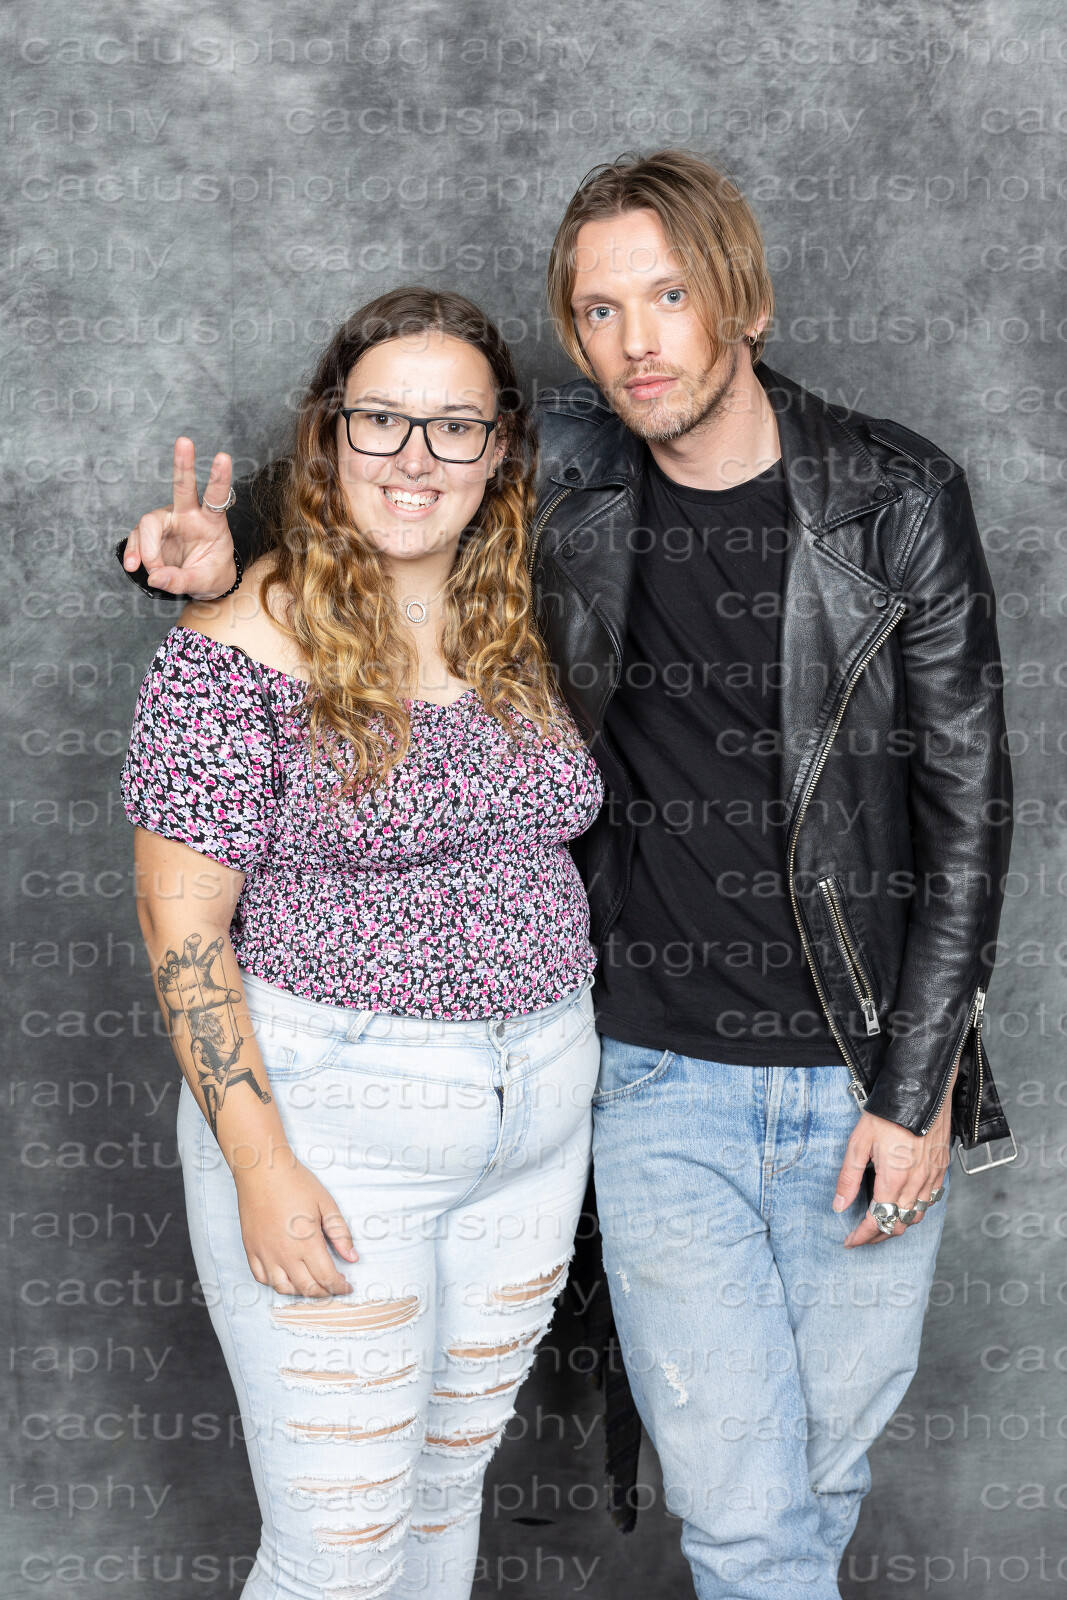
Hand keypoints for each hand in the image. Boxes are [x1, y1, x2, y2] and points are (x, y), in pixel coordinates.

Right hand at [124, 436, 236, 597]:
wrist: (201, 581)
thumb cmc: (209, 574)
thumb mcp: (204, 583)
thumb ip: (181, 581)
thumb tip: (155, 576)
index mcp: (211, 522)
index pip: (216, 497)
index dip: (219, 478)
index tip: (223, 457)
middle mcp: (188, 514)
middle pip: (183, 486)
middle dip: (183, 464)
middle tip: (185, 441)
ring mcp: (167, 521)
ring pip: (149, 522)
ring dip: (148, 550)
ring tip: (154, 572)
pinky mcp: (150, 532)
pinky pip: (136, 538)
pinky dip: (134, 552)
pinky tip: (132, 565)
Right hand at [234, 1153, 357, 1295]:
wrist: (262, 1169)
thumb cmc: (296, 1182)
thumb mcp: (326, 1204)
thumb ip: (340, 1233)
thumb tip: (352, 1257)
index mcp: (306, 1242)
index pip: (326, 1278)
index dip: (339, 1287)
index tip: (347, 1286)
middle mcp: (284, 1253)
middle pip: (306, 1288)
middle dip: (324, 1292)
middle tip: (333, 1287)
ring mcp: (265, 1253)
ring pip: (283, 1288)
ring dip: (300, 1291)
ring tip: (311, 1283)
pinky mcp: (251, 1249)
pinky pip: (261, 1277)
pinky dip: (275, 1283)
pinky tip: (286, 1276)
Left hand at [833, 1070, 954, 1247]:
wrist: (922, 1090)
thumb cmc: (887, 1113)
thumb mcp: (859, 1143)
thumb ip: (848, 1178)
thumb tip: (838, 1206)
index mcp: (893, 1179)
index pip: (877, 1221)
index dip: (861, 1236)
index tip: (849, 1241)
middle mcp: (916, 1184)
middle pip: (898, 1225)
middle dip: (878, 1235)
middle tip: (861, 1235)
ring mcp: (932, 1178)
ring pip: (917, 1216)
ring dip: (898, 1224)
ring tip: (881, 1222)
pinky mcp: (942, 1169)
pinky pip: (931, 1201)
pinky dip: (917, 1210)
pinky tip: (905, 1203)